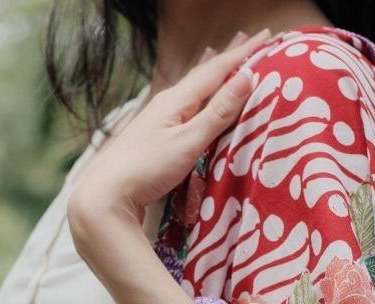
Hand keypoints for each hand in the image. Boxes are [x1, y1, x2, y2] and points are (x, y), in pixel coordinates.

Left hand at [67, 28, 270, 252]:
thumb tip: (246, 77)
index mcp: (177, 100)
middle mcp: (167, 104)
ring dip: (210, 74)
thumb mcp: (189, 140)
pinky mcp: (155, 138)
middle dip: (227, 58)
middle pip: (203, 74)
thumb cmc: (148, 168)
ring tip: (217, 56)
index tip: (266, 37)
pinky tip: (192, 101)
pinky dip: (198, 96)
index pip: (216, 70)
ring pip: (192, 89)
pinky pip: (184, 106)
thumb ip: (217, 112)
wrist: (108, 195)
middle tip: (246, 39)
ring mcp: (158, 120)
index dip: (243, 54)